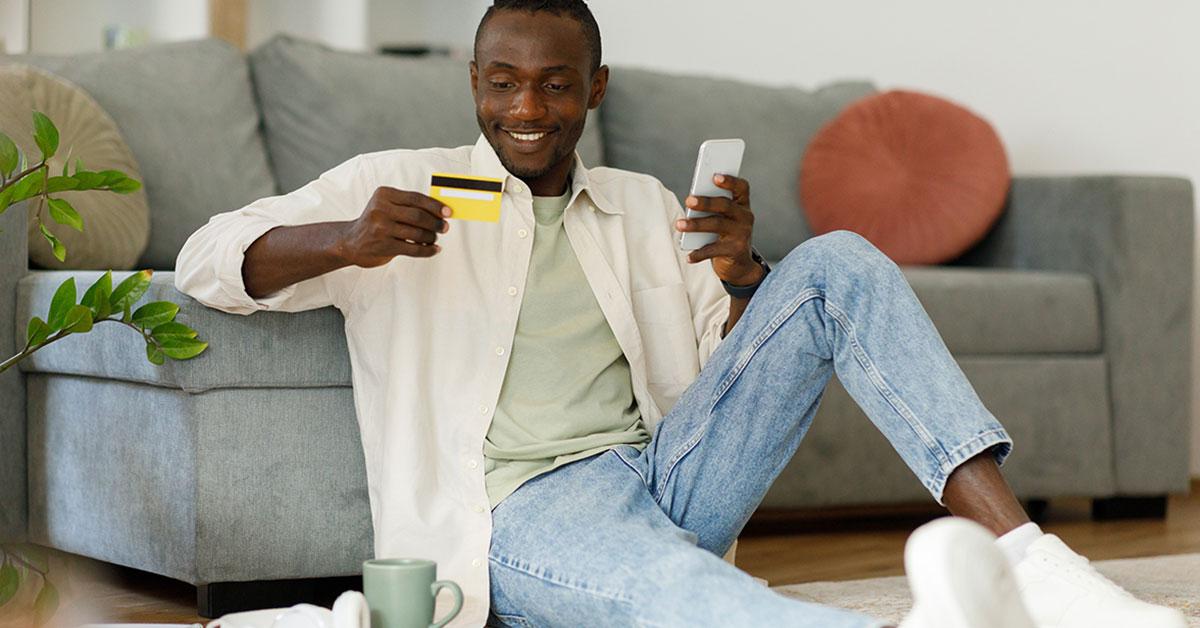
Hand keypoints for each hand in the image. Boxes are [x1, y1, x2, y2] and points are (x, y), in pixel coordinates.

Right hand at [337, 186, 451, 267]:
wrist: (351, 241)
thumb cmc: (376, 222)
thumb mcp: (387, 206)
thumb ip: (409, 205)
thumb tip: (441, 210)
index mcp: (384, 195)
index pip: (416, 198)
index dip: (435, 205)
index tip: (448, 212)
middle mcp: (380, 210)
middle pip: (418, 216)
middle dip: (436, 222)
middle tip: (444, 227)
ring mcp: (381, 229)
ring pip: (417, 233)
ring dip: (431, 237)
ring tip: (434, 238)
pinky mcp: (384, 246)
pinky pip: (413, 249)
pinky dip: (428, 250)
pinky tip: (434, 249)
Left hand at [675, 174, 761, 285]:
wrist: (739, 264)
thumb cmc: (726, 234)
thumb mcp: (723, 219)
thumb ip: (713, 208)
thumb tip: (691, 202)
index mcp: (742, 204)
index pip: (741, 187)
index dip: (730, 181)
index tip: (715, 177)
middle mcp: (745, 217)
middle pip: (725, 205)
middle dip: (705, 202)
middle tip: (688, 201)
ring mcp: (742, 234)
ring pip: (717, 225)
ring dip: (696, 224)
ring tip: (679, 224)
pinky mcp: (736, 250)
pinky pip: (714, 250)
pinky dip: (699, 253)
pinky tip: (689, 256)